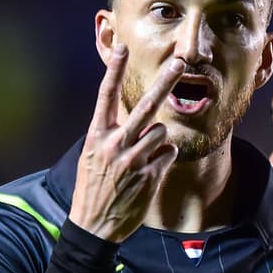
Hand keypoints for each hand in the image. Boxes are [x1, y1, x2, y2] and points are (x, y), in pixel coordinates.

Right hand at [69, 47, 184, 241]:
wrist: (94, 225)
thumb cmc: (94, 186)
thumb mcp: (92, 155)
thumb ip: (110, 133)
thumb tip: (130, 114)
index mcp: (97, 135)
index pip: (105, 96)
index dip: (114, 70)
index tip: (123, 47)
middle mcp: (114, 144)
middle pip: (145, 106)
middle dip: (165, 82)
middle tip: (180, 63)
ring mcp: (133, 160)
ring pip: (161, 131)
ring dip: (159, 141)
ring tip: (143, 158)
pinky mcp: (149, 176)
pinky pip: (168, 153)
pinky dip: (164, 158)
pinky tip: (150, 171)